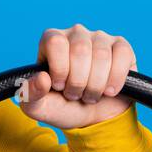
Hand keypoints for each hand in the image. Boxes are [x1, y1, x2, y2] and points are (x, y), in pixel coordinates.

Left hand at [18, 24, 136, 129]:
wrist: (92, 117)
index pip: (55, 42)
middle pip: (80, 50)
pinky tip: (109, 91)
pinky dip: (115, 80)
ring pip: (101, 55)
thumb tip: (42, 79)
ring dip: (95, 85)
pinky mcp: (121, 47)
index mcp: (51, 40)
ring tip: (89, 94)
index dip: (59, 69)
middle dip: (78, 81)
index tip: (59, 86)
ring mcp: (100, 38)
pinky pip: (122, 55)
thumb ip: (29, 95)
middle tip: (74, 94)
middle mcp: (75, 34)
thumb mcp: (39, 107)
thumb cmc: (63, 107)